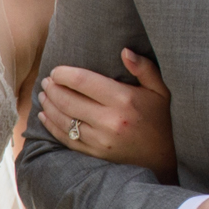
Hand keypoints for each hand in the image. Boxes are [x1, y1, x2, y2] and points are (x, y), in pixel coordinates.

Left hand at [39, 47, 175, 174]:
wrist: (164, 158)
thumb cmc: (161, 119)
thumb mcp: (161, 90)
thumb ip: (144, 68)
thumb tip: (125, 51)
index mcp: (123, 100)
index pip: (83, 81)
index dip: (63, 74)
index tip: (56, 70)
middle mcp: (109, 120)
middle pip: (68, 100)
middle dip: (52, 88)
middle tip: (47, 81)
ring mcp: (100, 140)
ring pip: (63, 120)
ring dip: (49, 105)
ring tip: (44, 94)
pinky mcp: (95, 154)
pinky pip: (67, 139)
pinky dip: (52, 126)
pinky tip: (45, 116)